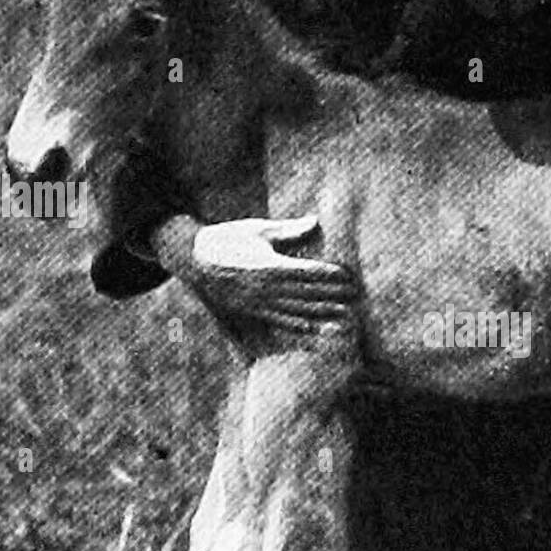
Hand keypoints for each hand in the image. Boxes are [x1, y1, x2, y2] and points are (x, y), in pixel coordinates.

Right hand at [152, 214, 357, 339]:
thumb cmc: (228, 238)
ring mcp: (259, 303)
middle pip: (308, 294)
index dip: (331, 276)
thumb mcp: (258, 230)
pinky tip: (315, 329)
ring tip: (344, 317)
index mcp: (270, 265)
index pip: (309, 272)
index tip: (349, 276)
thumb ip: (288, 230)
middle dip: (333, 296)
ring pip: (297, 311)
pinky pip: (279, 321)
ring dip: (322, 314)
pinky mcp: (251, 312)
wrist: (194, 259)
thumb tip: (315, 221)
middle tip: (355, 297)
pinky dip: (299, 326)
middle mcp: (266, 288)